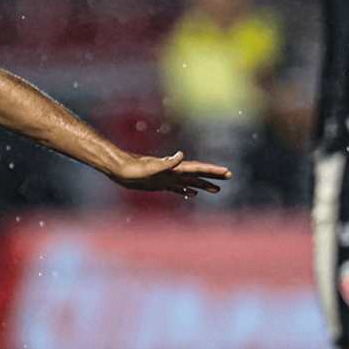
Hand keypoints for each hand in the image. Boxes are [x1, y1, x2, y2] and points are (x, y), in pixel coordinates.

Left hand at [110, 150, 230, 195]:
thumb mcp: (148, 167)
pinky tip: (192, 193)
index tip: (227, 172)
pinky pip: (177, 188)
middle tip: (229, 176)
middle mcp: (172, 172)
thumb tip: (180, 155)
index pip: (197, 168)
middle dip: (213, 176)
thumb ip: (165, 163)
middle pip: (197, 173)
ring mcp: (166, 178)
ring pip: (189, 181)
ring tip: (217, 190)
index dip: (212, 170)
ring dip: (203, 184)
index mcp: (173, 168)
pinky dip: (186, 190)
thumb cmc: (132, 168)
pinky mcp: (159, 184)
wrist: (118, 168)